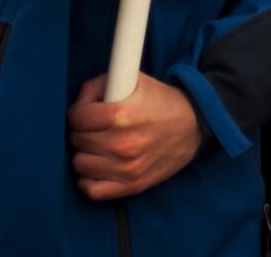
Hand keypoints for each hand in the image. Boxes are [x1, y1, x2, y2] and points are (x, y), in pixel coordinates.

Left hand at [68, 74, 204, 200]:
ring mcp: (128, 168)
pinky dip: (89, 179)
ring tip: (98, 145)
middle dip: (82, 131)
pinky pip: (93, 190)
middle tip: (95, 128)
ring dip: (85, 153)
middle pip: (77, 140)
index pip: (77, 118)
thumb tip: (79, 102)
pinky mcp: (133, 185)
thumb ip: (100, 85)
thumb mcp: (134, 80)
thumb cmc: (161, 101)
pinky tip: (97, 166)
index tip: (86, 112)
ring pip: (80, 164)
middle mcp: (123, 144)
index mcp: (121, 114)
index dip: (79, 112)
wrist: (194, 125)